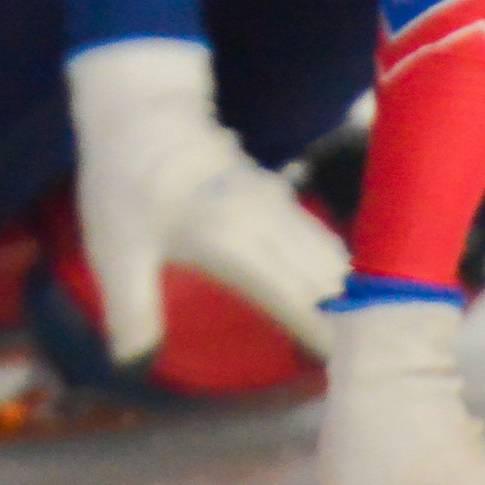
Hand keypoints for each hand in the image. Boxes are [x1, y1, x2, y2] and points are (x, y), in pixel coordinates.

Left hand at [67, 36, 349, 362]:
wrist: (139, 112)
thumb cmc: (124, 184)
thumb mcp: (114, 251)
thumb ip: (131, 310)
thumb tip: (135, 364)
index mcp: (229, 240)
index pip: (294, 295)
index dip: (323, 334)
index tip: (349, 371)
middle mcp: (265, 221)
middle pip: (326, 277)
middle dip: (352, 324)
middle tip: (370, 370)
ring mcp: (276, 203)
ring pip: (331, 254)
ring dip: (351, 296)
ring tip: (370, 343)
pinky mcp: (278, 194)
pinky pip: (321, 238)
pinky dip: (338, 270)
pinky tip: (345, 297)